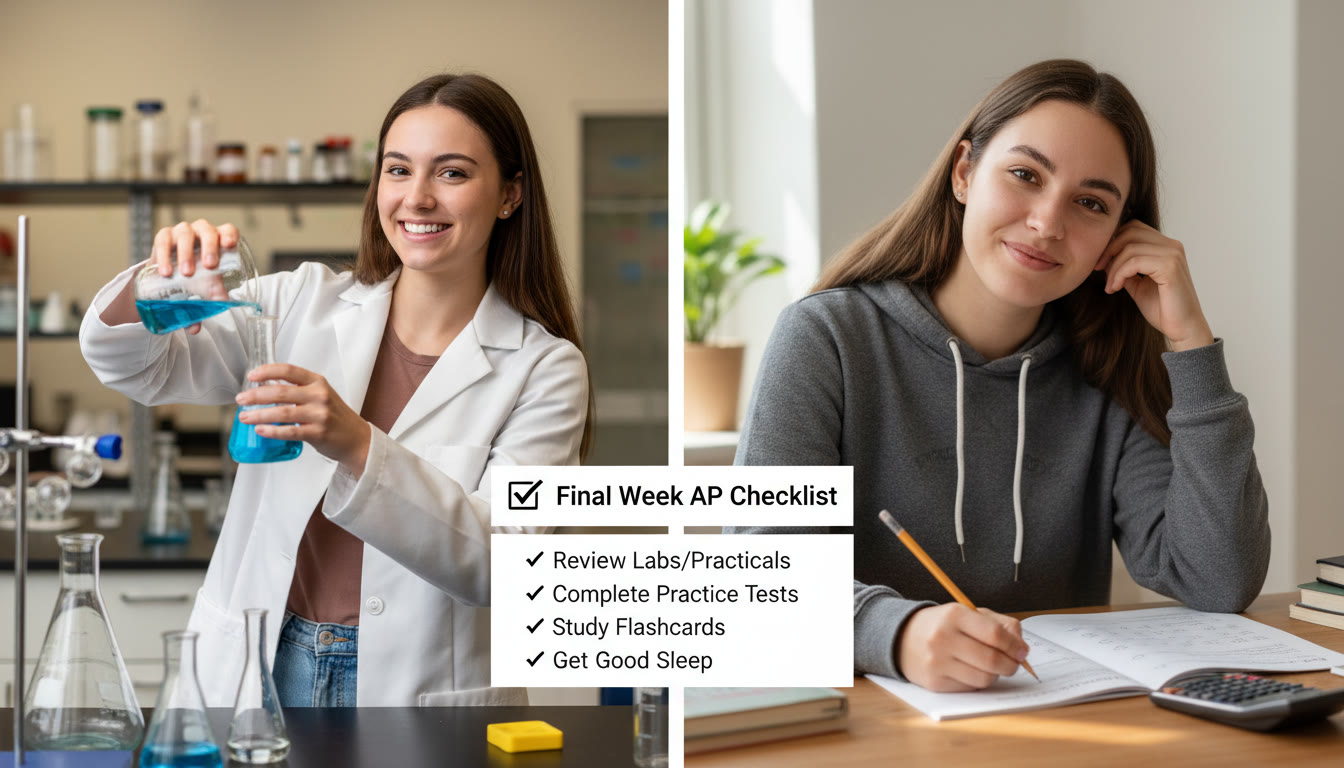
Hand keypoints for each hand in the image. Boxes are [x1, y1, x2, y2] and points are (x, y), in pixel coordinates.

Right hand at [149, 220, 238, 334]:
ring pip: (186, 233)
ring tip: (186, 273)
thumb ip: (203, 303)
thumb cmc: (194, 278)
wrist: (168, 273)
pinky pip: (163, 240)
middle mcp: (202, 232)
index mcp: (219, 241)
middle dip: (210, 247)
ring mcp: (182, 232)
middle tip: (209, 266)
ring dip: (186, 253)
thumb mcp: (203, 289)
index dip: (230, 235)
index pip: (228, 230)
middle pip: (208, 232)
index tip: (229, 245)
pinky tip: (165, 271)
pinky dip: (164, 255)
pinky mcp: (163, 236)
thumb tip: (197, 327)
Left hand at [235, 363, 370, 473]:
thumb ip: (298, 390)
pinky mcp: (318, 433)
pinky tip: (260, 431)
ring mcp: (319, 414)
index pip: (289, 370)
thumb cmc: (335, 416)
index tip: (252, 376)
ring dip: (259, 415)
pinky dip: (272, 431)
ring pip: (282, 412)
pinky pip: (290, 431)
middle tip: (241, 399)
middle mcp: (319, 395)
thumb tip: (265, 388)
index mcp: (317, 382)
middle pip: (281, 391)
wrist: (356, 438)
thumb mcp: (320, 395)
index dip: (267, 371)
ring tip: (244, 417)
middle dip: (256, 395)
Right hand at [896, 603, 1029, 691]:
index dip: (1014, 646)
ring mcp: (937, 662)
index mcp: (954, 615)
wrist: (902, 638)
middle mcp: (943, 638)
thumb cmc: (942, 625)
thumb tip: (1021, 645)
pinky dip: (978, 682)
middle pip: (991, 660)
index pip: (995, 634)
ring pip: (983, 678)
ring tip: (991, 666)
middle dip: (1011, 665)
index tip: (1022, 651)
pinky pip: (970, 688)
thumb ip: (999, 623)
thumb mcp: (968, 613)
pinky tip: (972, 671)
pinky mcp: (935, 682)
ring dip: (995, 675)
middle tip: (1014, 663)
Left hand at [1095, 220, 1214, 351]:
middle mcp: (1172, 246)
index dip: (1112, 241)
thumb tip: (1105, 257)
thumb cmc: (1162, 309)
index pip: (1133, 228)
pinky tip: (1116, 288)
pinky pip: (1134, 261)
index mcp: (1166, 246)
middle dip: (1109, 250)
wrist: (1182, 329)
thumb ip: (1125, 268)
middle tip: (1098, 269)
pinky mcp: (1170, 267)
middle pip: (1130, 231)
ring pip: (1129, 247)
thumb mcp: (1137, 284)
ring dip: (1113, 268)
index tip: (1100, 263)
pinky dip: (1119, 274)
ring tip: (1111, 286)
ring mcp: (1173, 254)